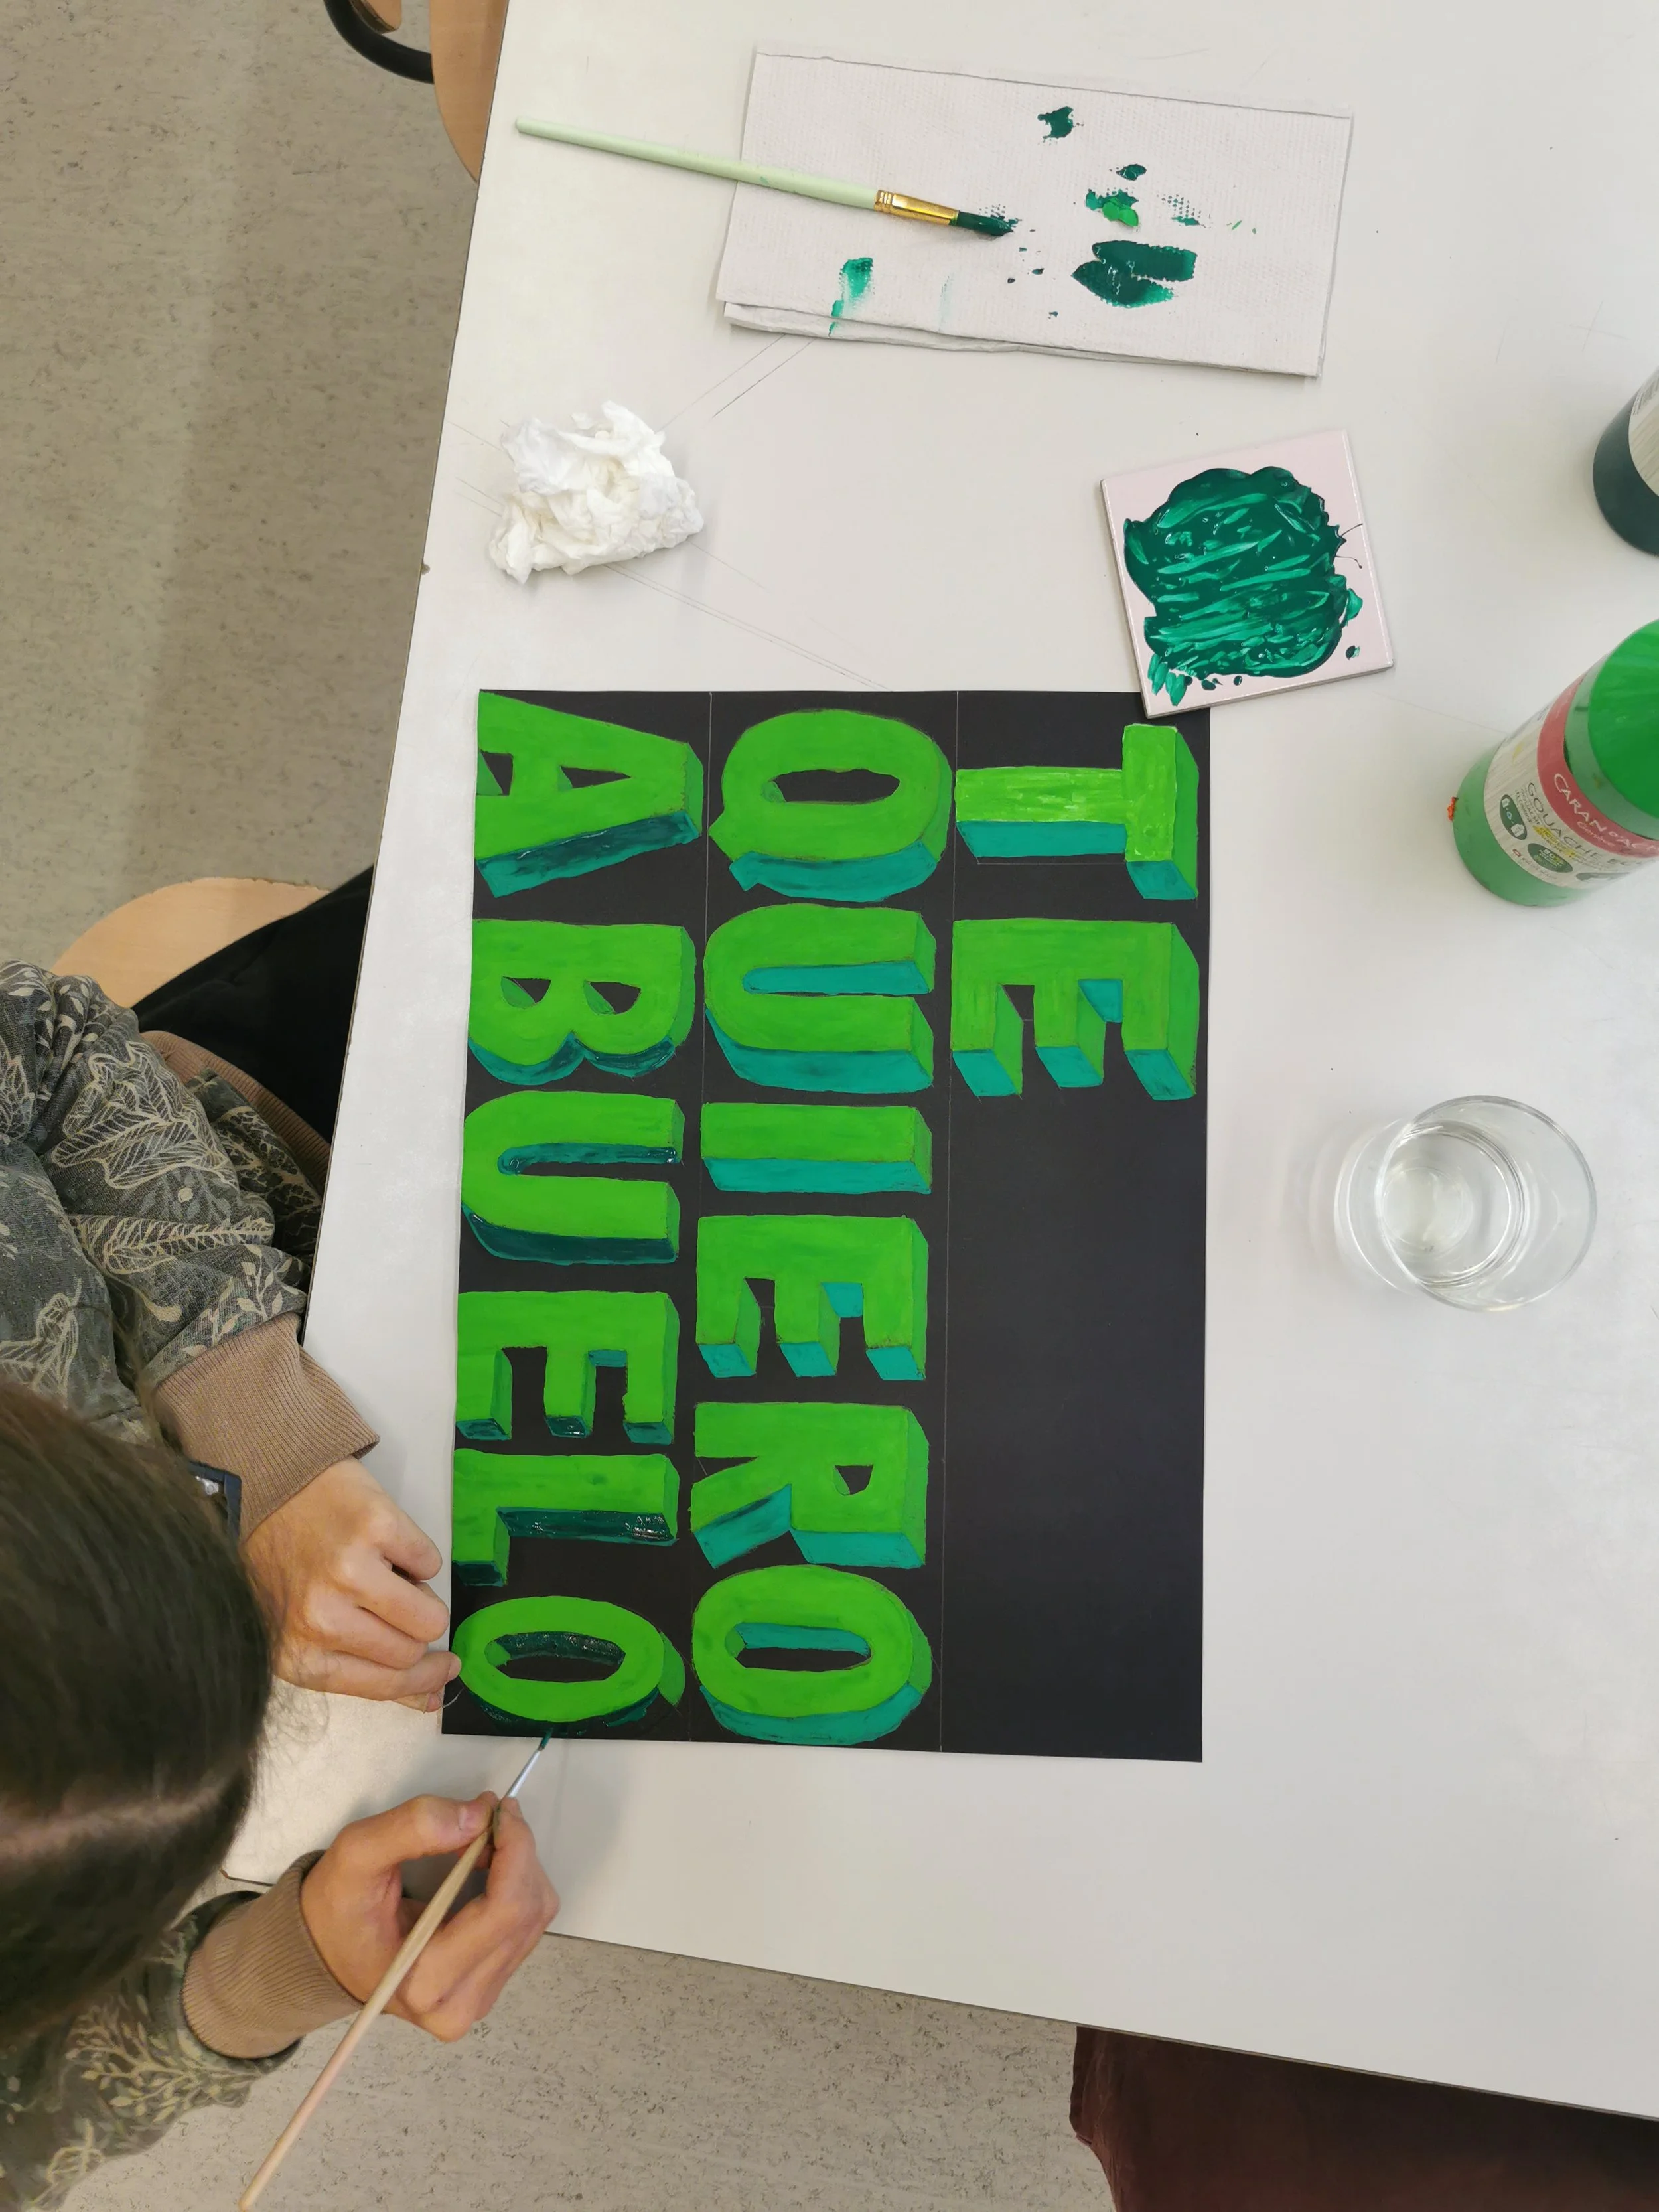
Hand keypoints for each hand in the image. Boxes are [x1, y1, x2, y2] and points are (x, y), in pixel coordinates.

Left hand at [243, 1458, 457, 1707]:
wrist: (263, 1488)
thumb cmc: (282, 1564)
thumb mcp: (304, 1632)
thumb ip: (363, 1669)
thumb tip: (430, 1696)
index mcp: (299, 1656)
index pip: (384, 1684)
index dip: (424, 1680)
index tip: (446, 1668)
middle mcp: (320, 1620)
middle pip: (410, 1651)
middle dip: (417, 1631)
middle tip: (398, 1606)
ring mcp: (349, 1572)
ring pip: (428, 1615)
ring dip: (422, 1597)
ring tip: (393, 1577)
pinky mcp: (375, 1528)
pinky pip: (430, 1562)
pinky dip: (417, 1556)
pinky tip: (385, 1546)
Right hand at [301, 1793, 558, 2039]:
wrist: (325, 1950)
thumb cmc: (337, 1906)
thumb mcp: (357, 1853)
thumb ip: (413, 1827)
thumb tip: (479, 1816)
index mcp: (424, 1982)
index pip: (507, 1909)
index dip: (516, 1848)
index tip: (496, 1808)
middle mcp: (458, 2005)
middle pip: (528, 1911)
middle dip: (518, 1851)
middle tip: (485, 1817)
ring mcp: (478, 2000)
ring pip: (535, 1917)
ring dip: (518, 1866)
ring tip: (478, 1843)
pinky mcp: (488, 1987)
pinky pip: (526, 1927)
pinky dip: (515, 1885)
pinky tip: (484, 1870)